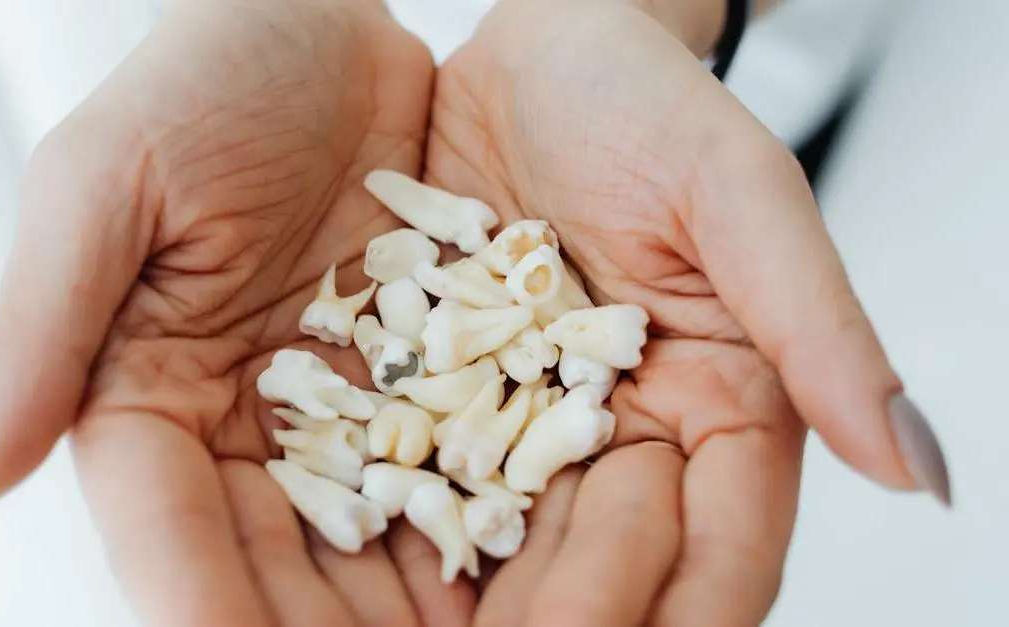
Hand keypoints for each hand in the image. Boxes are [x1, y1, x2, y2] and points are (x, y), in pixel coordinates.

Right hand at [0, 1, 454, 624]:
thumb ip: (36, 332)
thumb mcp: (104, 186)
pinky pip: (454, 466)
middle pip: (276, 560)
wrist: (323, 24)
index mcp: (143, 395)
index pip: (165, 531)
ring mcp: (341, 409)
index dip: (202, 606)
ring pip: (372, 537)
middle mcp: (243, 423)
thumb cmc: (200, 80)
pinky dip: (484, 523)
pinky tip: (524, 566)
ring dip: (413, 604)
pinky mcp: (426, 377)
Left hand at [428, 0, 949, 624]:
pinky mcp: (451, 394)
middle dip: (571, 616)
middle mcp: (627, 428)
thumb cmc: (645, 102)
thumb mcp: (737, 195)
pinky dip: (413, 526)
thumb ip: (818, 325)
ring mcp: (533, 420)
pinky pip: (434, 478)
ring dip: (488, 599)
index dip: (687, 605)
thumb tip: (915, 466)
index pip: (722, 540)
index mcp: (721, 401)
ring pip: (522, 542)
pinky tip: (372, 552)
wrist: (534, 56)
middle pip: (614, 560)